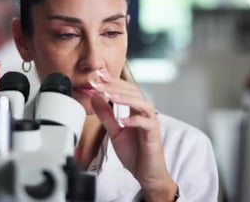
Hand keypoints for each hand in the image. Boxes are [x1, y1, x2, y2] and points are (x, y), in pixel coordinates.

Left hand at [90, 71, 176, 200]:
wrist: (147, 173)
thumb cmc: (135, 152)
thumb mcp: (114, 131)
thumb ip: (106, 114)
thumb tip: (95, 98)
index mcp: (135, 109)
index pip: (125, 89)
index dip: (112, 81)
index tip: (97, 76)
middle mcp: (145, 112)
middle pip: (133, 92)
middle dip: (114, 86)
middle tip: (98, 83)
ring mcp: (151, 122)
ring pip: (142, 103)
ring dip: (124, 98)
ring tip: (109, 95)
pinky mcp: (154, 134)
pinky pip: (146, 123)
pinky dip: (134, 120)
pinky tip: (122, 121)